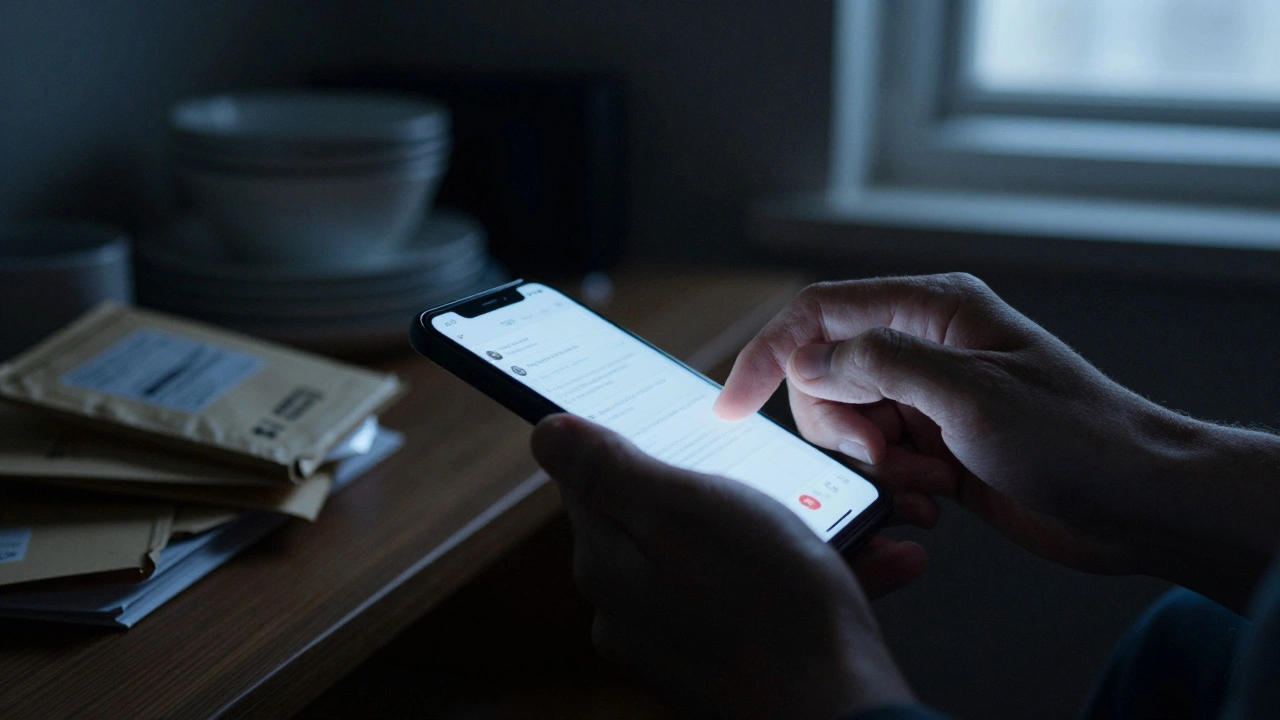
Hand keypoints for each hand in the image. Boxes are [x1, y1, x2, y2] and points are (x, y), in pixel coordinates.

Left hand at [532, 414, 917, 718]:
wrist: (839, 711)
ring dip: (782, 529)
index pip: (593, 480)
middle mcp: (630, 609)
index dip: (635, 440)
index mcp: (608, 564)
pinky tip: (863, 560)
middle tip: (781, 470)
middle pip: (660, 517)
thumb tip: (547, 432)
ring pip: (724, 557)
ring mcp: (678, 641)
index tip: (680, 420)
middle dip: (722, 486)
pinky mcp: (726, 663)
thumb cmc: (768, 607)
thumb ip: (610, 470)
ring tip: (840, 515)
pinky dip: (805, 575)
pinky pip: (759, 600)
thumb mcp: (683, 510)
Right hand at [715, 273, 1279, 610]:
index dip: (767, 354)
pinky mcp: (936, 444)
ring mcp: (928, 397)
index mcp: (931, 310)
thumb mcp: (971, 394)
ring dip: (872, 466)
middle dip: (840, 428)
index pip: (819, 313)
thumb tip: (810, 358)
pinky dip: (894, 487)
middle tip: (888, 459)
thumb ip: (881, 362)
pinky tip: (938, 503)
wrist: (1136, 502)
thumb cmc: (1073, 438)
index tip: (731, 406)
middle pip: (824, 375)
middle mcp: (922, 346)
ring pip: (847, 424)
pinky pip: (878, 462)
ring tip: (929, 486)